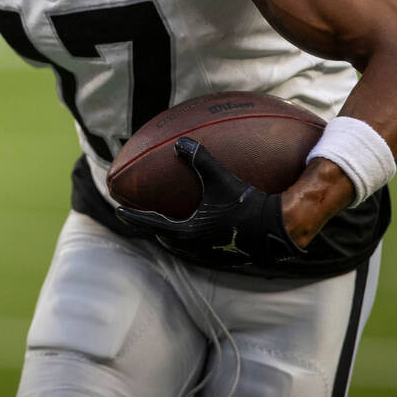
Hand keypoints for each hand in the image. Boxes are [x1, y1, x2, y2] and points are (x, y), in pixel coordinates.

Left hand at [116, 137, 304, 266]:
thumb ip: (200, 159)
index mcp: (188, 232)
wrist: (278, 230)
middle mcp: (196, 247)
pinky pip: (200, 246)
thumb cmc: (248, 204)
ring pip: (182, 245)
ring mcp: (211, 253)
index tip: (118, 211)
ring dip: (171, 234)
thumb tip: (181, 142)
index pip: (152, 224)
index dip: (134, 217)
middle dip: (150, 228)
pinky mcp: (225, 254)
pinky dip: (191, 236)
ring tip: (165, 224)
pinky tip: (201, 226)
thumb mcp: (221, 179)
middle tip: (138, 217)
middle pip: (165, 238)